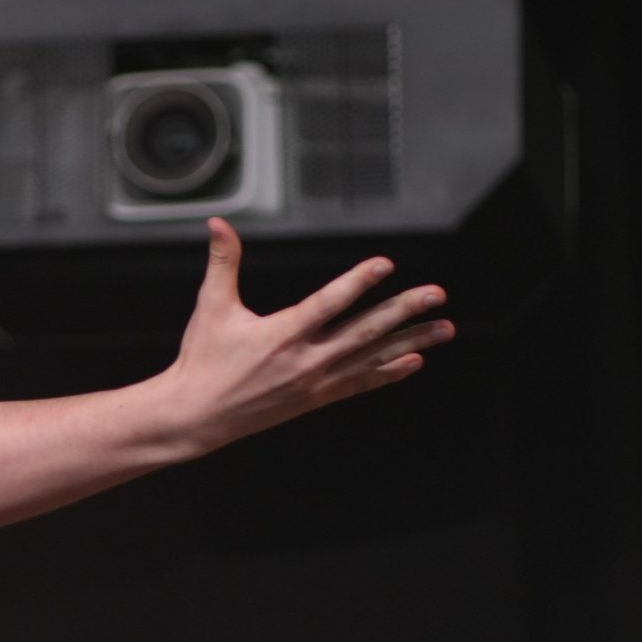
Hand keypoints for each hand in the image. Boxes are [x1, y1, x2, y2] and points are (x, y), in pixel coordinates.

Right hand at [158, 217, 453, 447]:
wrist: (197, 416)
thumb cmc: (203, 360)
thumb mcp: (211, 307)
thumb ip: (222, 263)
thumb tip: (217, 224)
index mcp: (282, 334)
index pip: (329, 304)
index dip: (359, 282)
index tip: (386, 265)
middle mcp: (306, 360)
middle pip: (365, 331)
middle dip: (404, 311)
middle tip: (436, 294)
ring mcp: (315, 382)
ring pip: (372, 357)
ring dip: (411, 342)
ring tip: (444, 329)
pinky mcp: (316, 398)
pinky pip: (361, 382)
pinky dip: (388, 372)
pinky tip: (414, 361)